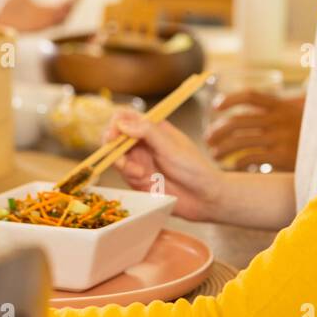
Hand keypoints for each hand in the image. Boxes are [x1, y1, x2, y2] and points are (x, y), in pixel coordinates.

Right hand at [108, 108, 224, 221]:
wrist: (204, 198)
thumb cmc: (193, 168)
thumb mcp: (171, 146)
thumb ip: (147, 132)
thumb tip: (122, 123)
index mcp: (153, 129)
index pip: (126, 118)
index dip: (116, 123)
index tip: (114, 133)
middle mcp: (143, 143)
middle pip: (116, 137)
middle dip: (112, 144)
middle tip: (116, 153)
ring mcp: (140, 161)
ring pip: (116, 156)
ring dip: (121, 163)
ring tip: (138, 172)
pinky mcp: (138, 179)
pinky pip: (123, 174)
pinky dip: (127, 175)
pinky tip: (141, 178)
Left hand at [205, 91, 303, 171]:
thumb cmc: (316, 132)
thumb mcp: (303, 112)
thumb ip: (283, 108)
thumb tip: (260, 108)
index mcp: (281, 106)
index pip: (250, 96)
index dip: (230, 100)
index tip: (216, 107)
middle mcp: (278, 120)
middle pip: (238, 122)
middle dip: (218, 130)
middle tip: (208, 139)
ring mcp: (279, 138)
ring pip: (240, 141)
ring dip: (223, 148)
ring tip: (215, 154)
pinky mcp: (282, 157)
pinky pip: (251, 158)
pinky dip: (238, 162)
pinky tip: (233, 166)